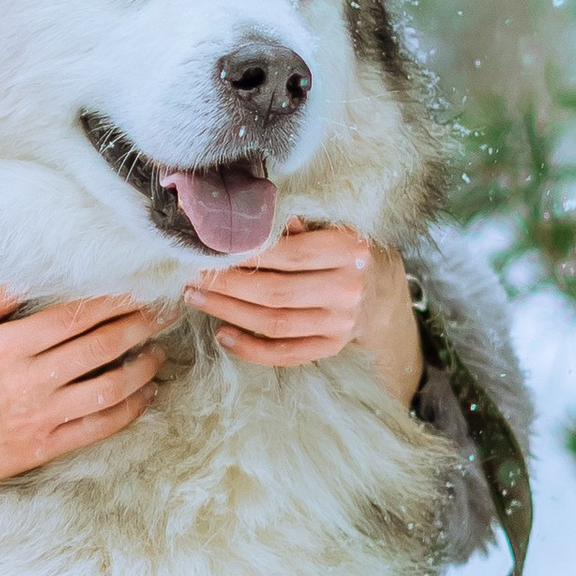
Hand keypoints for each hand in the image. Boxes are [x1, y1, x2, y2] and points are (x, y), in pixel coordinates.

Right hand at [0, 284, 164, 509]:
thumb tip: (23, 279)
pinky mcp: (45, 447)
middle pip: (102, 346)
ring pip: (110, 388)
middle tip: (164, 312)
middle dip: (140, 324)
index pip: (73, 317)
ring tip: (158, 352)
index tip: (137, 288)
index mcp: (6, 347)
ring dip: (143, 367)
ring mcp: (41, 417)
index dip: (111, 301)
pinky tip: (144, 396)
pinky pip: (99, 428)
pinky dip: (130, 410)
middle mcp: (30, 380)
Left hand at [185, 226, 421, 399]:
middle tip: (193, 277)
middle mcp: (348, 289)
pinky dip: (251, 349)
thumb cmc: (346, 249)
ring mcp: (341, 323)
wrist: (382, 289)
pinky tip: (223, 335)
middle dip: (226, 286)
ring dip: (229, 312)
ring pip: (274, 323)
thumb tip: (253, 222)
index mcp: (349, 250)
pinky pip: (286, 354)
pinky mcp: (332, 346)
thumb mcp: (333, 225)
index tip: (210, 252)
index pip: (288, 254)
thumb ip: (298, 224)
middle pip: (275, 292)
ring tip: (197, 299)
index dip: (245, 255)